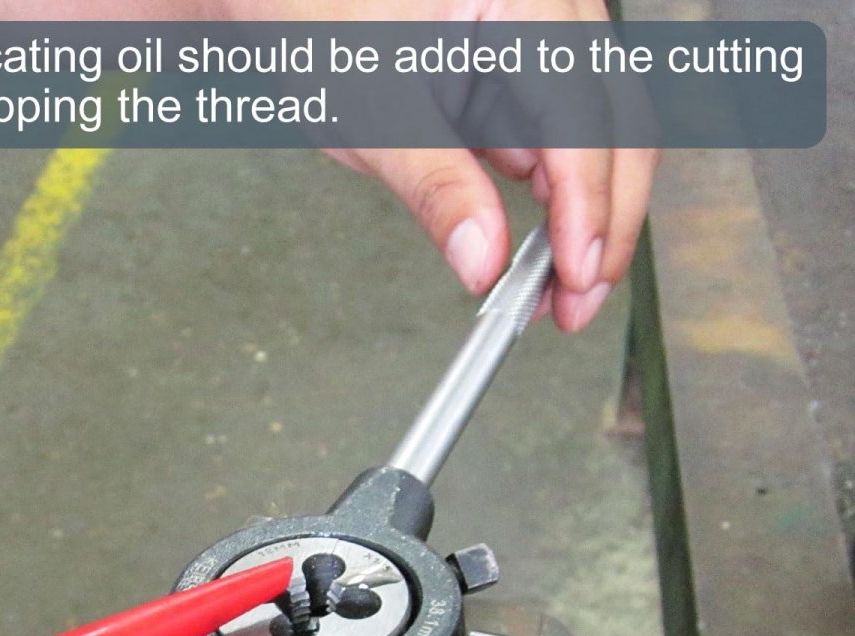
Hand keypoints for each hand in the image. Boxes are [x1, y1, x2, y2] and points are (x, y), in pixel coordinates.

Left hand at [217, 0, 658, 331]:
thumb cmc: (322, 16)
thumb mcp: (373, 113)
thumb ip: (437, 189)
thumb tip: (484, 262)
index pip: (581, 112)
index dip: (589, 202)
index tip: (575, 274)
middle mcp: (550, 6)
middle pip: (618, 124)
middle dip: (605, 221)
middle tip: (576, 303)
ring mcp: (545, 36)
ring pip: (600, 136)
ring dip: (585, 216)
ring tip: (554, 290)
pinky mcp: (527, 69)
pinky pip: (560, 138)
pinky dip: (556, 197)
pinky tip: (539, 248)